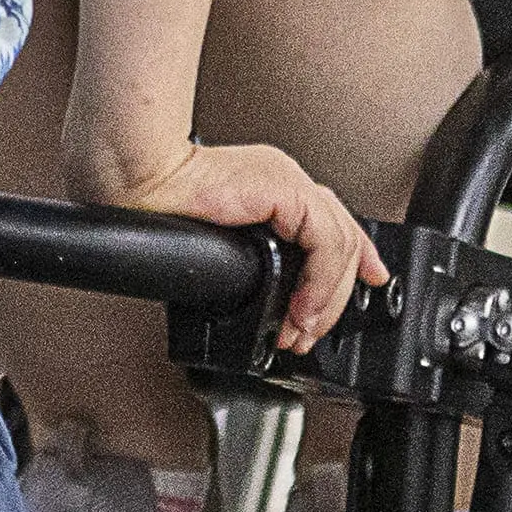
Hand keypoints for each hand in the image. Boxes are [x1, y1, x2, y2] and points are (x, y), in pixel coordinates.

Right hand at [70, 122, 381, 353]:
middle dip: (338, 295)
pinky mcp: (286, 190)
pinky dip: (320, 284)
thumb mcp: (225, 241)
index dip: (357, 257)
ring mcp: (288, 182)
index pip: (332, 221)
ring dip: (328, 298)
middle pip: (344, 238)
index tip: (369, 282)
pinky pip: (326, 244)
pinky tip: (302, 310)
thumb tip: (271, 294)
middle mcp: (286, 180)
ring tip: (302, 330)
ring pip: (341, 245)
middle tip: (311, 331)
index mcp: (273, 185)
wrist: (141, 182)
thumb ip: (255, 253)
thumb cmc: (162, 207)